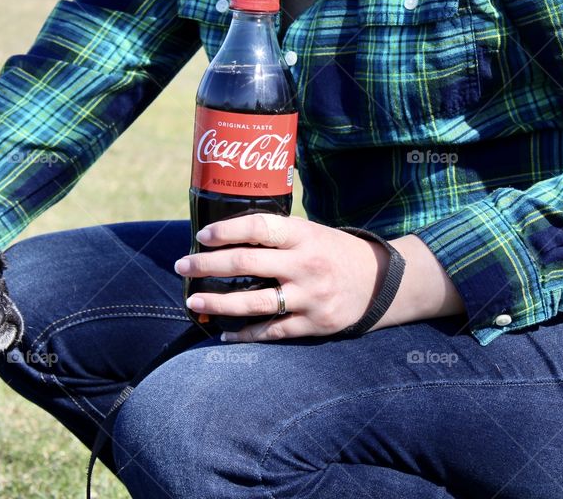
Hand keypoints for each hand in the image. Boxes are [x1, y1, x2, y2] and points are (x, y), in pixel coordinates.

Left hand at [175, 214, 464, 341]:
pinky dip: (244, 334)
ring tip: (192, 302)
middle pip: (246, 262)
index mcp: (302, 235)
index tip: (201, 236)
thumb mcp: (310, 231)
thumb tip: (224, 235)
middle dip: (207, 266)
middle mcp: (304, 264)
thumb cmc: (333, 252)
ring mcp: (309, 296)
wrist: (381, 282)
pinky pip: (271, 331)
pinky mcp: (313, 324)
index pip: (257, 227)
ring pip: (253, 302)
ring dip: (217, 303)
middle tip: (181, 267)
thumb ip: (276, 234)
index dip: (225, 231)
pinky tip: (223, 333)